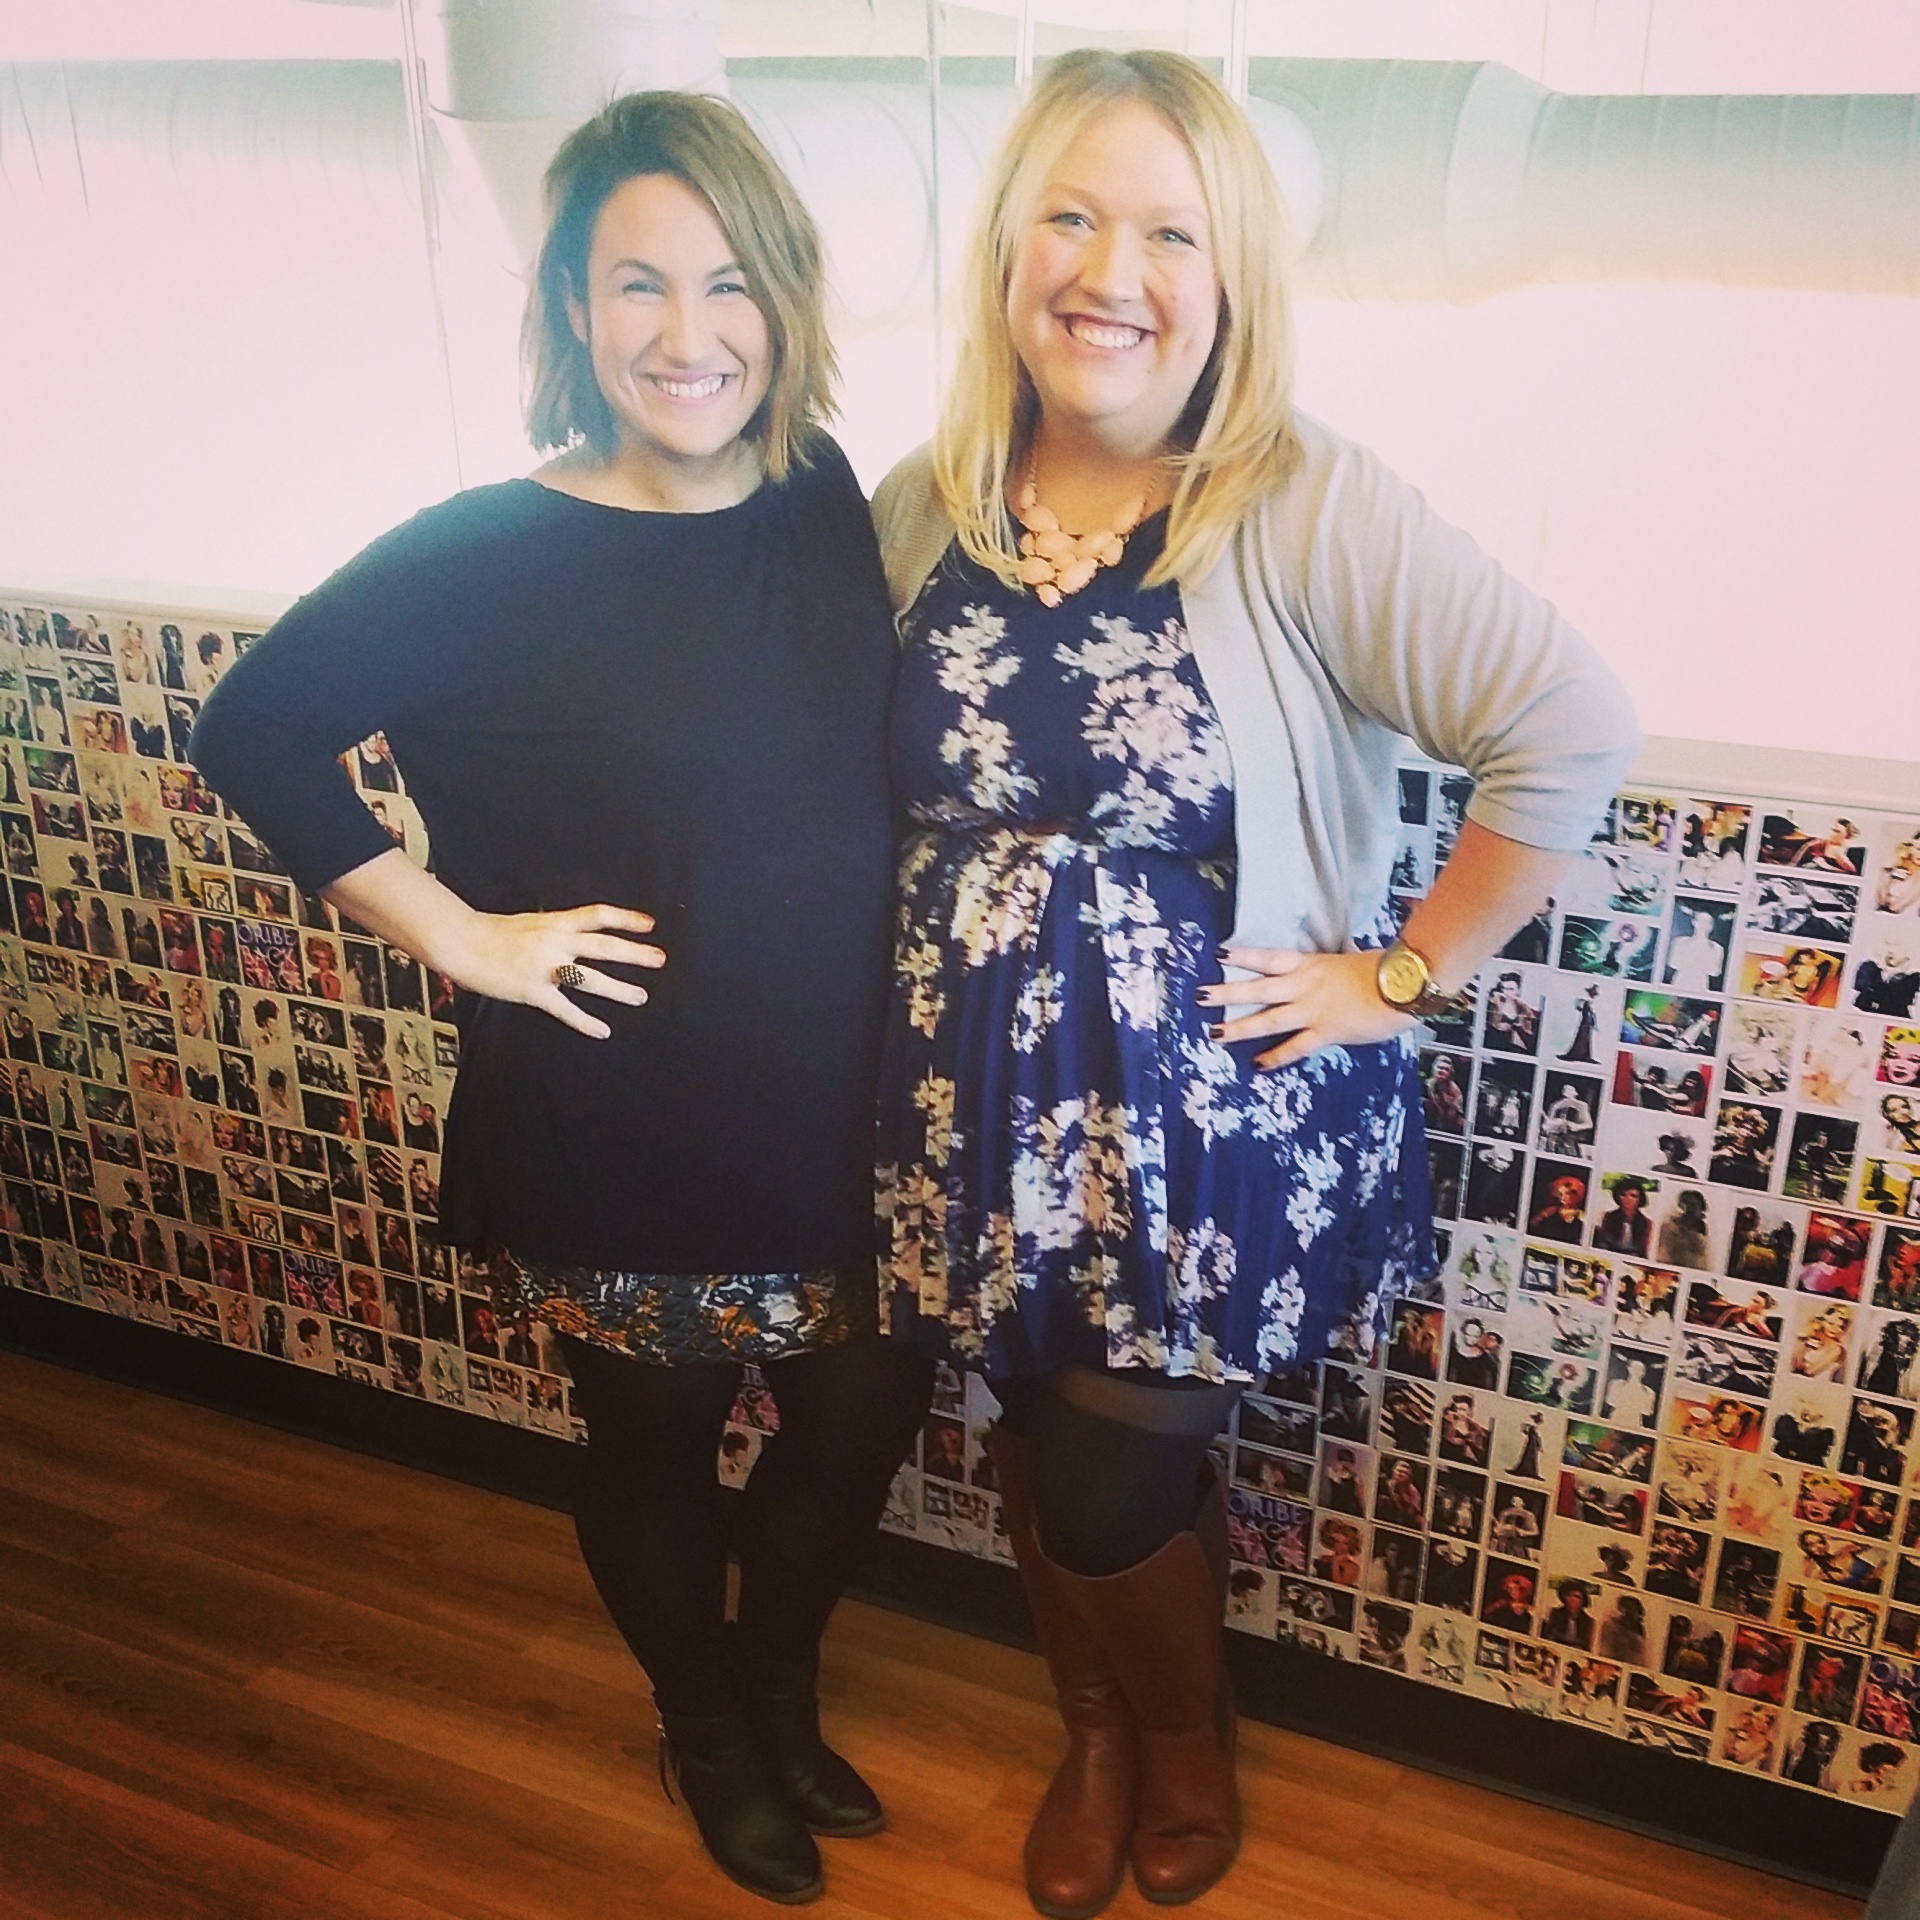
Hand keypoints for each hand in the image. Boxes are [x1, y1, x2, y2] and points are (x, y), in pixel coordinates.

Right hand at [446, 903, 664, 1039]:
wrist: (460, 941)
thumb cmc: (488, 932)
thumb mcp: (528, 922)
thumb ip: (552, 930)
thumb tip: (572, 934)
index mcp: (554, 923)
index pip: (598, 915)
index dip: (626, 918)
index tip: (650, 923)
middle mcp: (554, 942)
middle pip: (604, 946)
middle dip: (635, 953)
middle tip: (660, 959)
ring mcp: (545, 967)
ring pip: (591, 978)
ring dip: (619, 989)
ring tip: (641, 996)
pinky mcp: (533, 991)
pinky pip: (565, 1009)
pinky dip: (585, 1021)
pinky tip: (603, 1030)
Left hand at [1198, 946, 1412, 1069]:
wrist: (1404, 985)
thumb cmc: (1384, 972)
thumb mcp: (1347, 964)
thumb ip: (1327, 973)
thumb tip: (1323, 979)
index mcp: (1310, 964)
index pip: (1268, 957)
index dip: (1243, 955)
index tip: (1219, 953)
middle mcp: (1304, 985)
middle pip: (1257, 988)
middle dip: (1226, 993)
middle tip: (1199, 995)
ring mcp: (1312, 1009)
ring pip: (1267, 1018)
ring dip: (1239, 1027)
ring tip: (1214, 1033)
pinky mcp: (1325, 1031)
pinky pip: (1294, 1047)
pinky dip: (1275, 1056)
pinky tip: (1258, 1064)